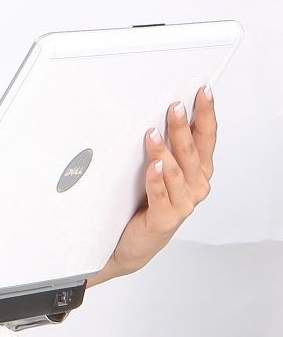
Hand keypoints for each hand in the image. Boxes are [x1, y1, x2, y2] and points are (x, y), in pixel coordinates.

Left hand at [102, 86, 216, 281]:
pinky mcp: (165, 220)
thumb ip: (162, 147)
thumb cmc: (145, 204)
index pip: (206, 137)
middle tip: (174, 107)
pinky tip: (152, 166)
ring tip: (152, 133)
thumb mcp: (157, 172)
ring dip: (165, 150)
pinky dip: (157, 179)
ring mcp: (182, 204)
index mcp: (196, 172)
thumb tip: (155, 115)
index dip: (206, 114)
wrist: (130, 244)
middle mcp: (195, 187)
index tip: (202, 92)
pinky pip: (161, 195)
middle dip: (183, 126)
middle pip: (192, 151)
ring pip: (176, 171)